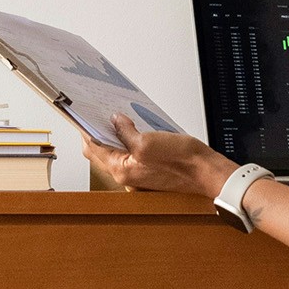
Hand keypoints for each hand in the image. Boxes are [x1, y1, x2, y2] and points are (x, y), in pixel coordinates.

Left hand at [87, 115, 227, 199]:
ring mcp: (138, 174)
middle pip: (102, 151)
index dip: (85, 129)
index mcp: (122, 169)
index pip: (93, 147)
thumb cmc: (184, 162)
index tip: (81, 115)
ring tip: (115, 118)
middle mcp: (127, 175)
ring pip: (116, 152)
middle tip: (96, 114)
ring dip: (113, 136)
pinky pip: (131, 154)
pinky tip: (132, 129)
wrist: (207, 173)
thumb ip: (127, 131)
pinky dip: (127, 141)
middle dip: (97, 132)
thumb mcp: (149, 141)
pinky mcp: (149, 170)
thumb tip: (116, 121)